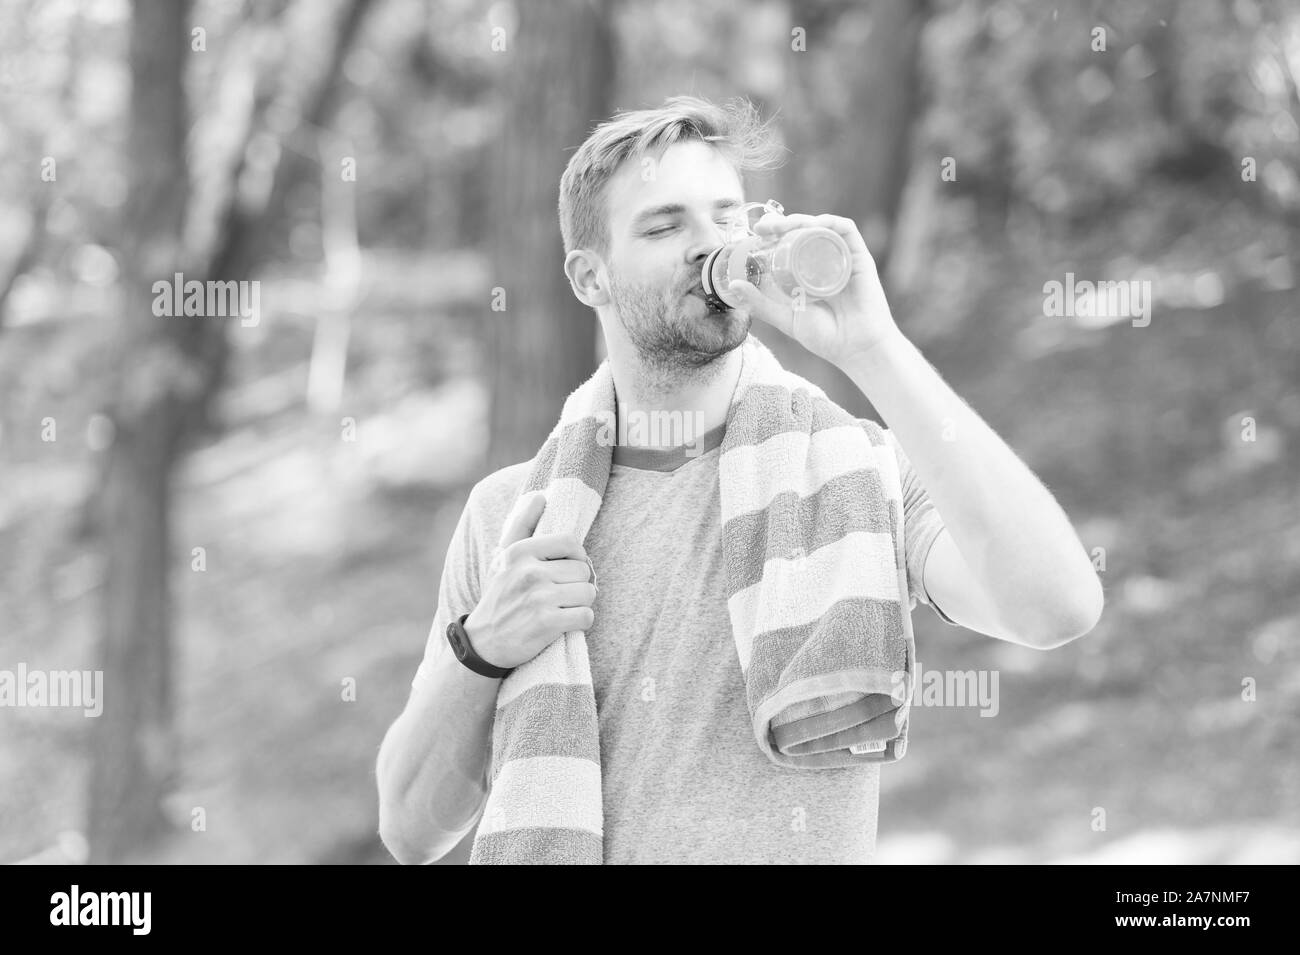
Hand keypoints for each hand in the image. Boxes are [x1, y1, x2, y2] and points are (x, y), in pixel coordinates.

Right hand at [463, 491, 596, 669]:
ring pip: (589, 594)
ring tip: (563, 609)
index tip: (568, 571)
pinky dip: (581, 622)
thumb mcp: (503, 557)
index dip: (578, 558)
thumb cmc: (499, 596)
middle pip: (584, 571)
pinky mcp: (546, 623)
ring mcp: (538, 597)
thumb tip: (539, 496)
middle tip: (561, 595)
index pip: (571, 543)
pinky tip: (564, 625)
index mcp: (520, 551)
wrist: (483, 643)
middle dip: (578, 585)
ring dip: (582, 604)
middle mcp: (528, 571)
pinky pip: (586, 616)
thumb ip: (522, 525)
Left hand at [724, 211, 901, 366]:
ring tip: (783, 226)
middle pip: (804, 230)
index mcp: (808, 270)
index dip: (773, 232)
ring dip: (801, 219)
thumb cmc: (826, 337)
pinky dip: (828, 222)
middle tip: (764, 227)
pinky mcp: (859, 256)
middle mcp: (825, 259)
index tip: (755, 232)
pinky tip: (812, 226)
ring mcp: (842, 256)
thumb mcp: (786, 318)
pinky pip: (845, 230)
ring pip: (821, 225)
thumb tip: (732, 286)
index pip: (790, 241)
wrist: (857, 349)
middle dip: (782, 222)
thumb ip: (760, 304)